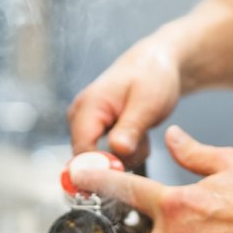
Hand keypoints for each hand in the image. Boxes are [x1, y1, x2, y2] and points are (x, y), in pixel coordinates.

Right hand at [67, 41, 183, 165]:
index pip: (82, 151)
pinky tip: (137, 136)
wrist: (154, 65)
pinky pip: (105, 153)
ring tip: (142, 135)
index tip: (129, 167)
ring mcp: (83, 123)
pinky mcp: (92, 129)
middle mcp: (78, 116)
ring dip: (125, 156)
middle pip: (89, 159)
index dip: (103, 166)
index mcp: (87, 107)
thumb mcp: (147, 104)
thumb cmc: (152, 77)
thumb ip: (131, 128)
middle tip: (143, 143)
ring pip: (99, 159)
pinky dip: (124, 152)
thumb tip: (116, 150)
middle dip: (118, 160)